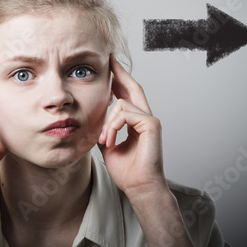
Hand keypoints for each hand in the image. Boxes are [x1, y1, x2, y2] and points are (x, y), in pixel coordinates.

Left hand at [98, 55, 166, 198]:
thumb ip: (105, 130)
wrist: (138, 187)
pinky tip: (110, 141)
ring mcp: (150, 120)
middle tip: (109, 59)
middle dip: (120, 72)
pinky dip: (113, 126)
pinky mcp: (152, 124)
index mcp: (135, 122)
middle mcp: (145, 117)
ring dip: (107, 122)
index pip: (127, 95)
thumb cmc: (127, 171)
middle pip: (133, 87)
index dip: (118, 79)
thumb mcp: (108, 146)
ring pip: (121, 104)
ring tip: (105, 141)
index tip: (109, 67)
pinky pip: (125, 114)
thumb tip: (94, 122)